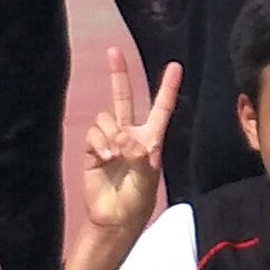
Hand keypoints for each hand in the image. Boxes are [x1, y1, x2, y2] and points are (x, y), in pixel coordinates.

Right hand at [77, 54, 185, 253]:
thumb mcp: (148, 179)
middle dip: (118, 74)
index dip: (167, 87)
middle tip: (114, 51)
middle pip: (124, 98)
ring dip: (110, 133)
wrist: (114, 218)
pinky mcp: (93, 150)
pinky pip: (94, 134)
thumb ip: (141, 156)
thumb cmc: (138, 200)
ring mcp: (110, 141)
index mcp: (151, 138)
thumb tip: (124, 137)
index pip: (161, 107)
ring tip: (115, 155)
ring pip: (106, 117)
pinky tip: (106, 157)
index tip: (175, 65)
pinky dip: (99, 142)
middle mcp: (130, 134)